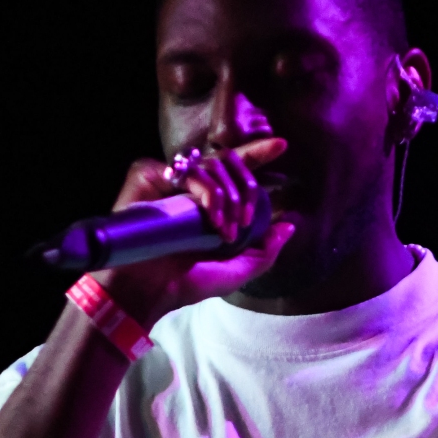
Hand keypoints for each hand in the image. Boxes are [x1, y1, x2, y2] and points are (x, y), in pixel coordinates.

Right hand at [95, 138, 295, 327]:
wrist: (149, 290)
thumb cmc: (186, 283)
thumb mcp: (236, 271)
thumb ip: (265, 250)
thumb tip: (289, 225)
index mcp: (208, 203)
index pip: (234, 170)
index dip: (256, 154)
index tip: (281, 146)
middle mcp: (188, 188)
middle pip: (226, 161)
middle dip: (245, 188)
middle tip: (244, 218)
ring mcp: (168, 180)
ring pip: (210, 164)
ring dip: (227, 196)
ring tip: (223, 230)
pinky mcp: (148, 176)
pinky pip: (185, 169)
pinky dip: (204, 190)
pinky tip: (205, 215)